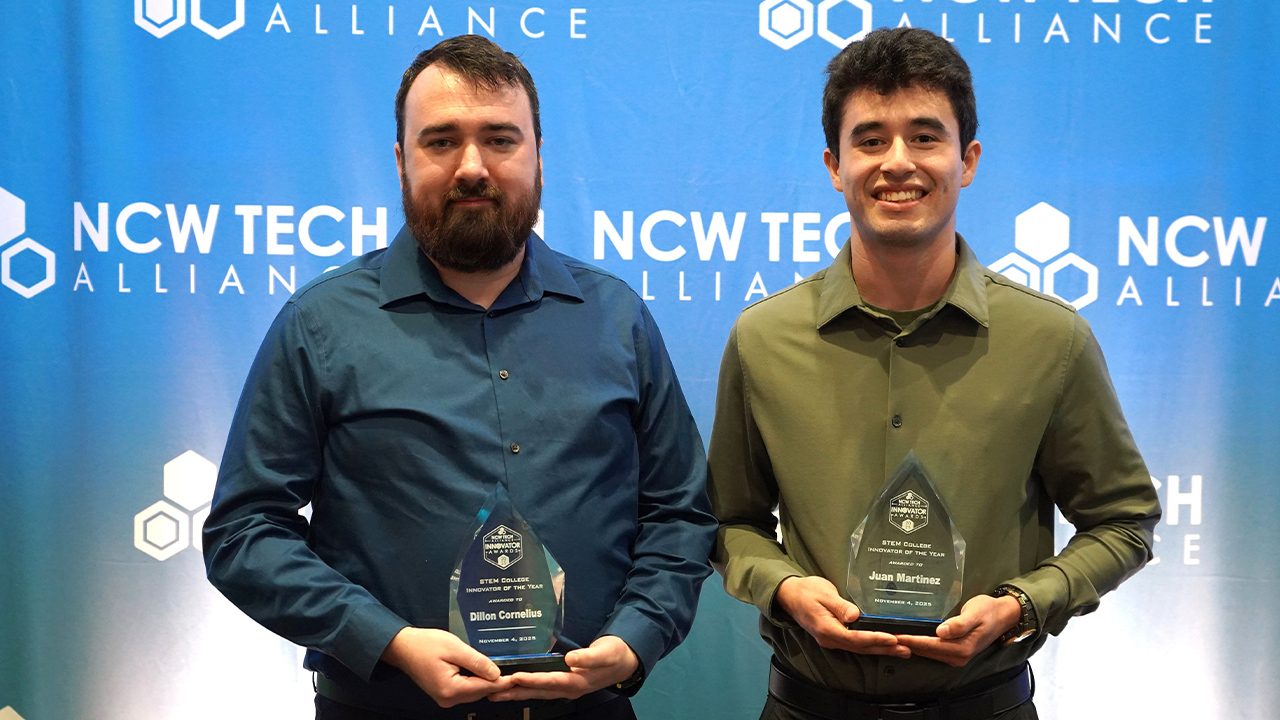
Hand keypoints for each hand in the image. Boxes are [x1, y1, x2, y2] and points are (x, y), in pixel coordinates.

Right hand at [380, 627, 515, 707]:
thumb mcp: (454, 648)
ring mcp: (445, 697)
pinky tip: (481, 670)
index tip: (517, 677)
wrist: (403, 647)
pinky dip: (475, 680)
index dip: (502, 681)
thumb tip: (495, 673)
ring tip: (499, 668)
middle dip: (495, 681)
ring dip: (485, 681)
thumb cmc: (424, 644)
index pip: (484, 687)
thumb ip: (476, 661)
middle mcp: (447, 698)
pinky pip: (465, 688)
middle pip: (480, 692)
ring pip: (474, 691)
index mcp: (450, 689)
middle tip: (513, 671)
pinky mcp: (444, 693)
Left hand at [487, 635, 639, 701]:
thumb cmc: (616, 654)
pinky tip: (515, 685)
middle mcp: (569, 687)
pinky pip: (541, 687)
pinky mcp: (564, 682)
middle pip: (537, 691)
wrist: (626, 661)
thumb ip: (589, 656)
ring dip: (516, 692)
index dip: (531, 680)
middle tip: (492, 691)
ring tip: (495, 693)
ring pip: (536, 692)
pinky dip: (526, 688)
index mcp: (577, 681)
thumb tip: (571, 659)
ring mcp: (566, 687)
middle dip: (514, 692)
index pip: (550, 681)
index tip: (514, 677)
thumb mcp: (606, 652)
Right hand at [774, 576, 908, 657]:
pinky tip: (884, 645)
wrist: (790, 595)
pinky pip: (856, 644)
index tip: (892, 638)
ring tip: (902, 650)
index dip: (875, 639)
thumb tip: (855, 615)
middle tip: (905, 648)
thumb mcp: (823, 593)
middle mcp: (830, 638)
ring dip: (881, 649)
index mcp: (826, 628)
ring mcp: (832, 639)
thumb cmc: (806, 591)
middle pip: (861, 647)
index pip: (855, 638)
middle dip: (884, 648)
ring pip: (860, 648)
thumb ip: (839, 605)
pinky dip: (872, 645)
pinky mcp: (836, 636)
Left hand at [894, 594, 1020, 666]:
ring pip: (927, 652)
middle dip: (905, 643)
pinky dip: (919, 644)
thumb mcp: (975, 613)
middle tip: (884, 635)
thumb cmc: (988, 611)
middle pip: (924, 651)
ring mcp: (956, 655)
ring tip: (891, 635)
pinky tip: (909, 636)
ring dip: (910, 644)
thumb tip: (941, 632)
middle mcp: (958, 656)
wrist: (1003, 615)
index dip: (909, 640)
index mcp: (961, 648)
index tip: (892, 634)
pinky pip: (932, 650)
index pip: (928, 645)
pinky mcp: (954, 651)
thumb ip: (959, 623)